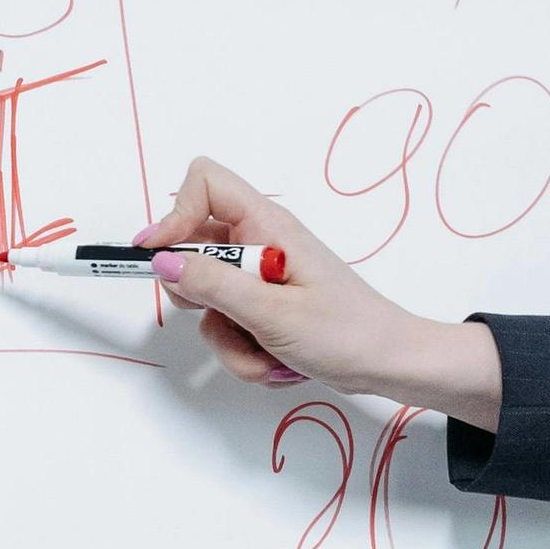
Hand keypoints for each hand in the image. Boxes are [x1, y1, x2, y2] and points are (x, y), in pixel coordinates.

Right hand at [134, 155, 503, 427]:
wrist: (388, 364)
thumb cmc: (347, 333)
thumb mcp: (272, 313)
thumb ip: (213, 286)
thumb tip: (164, 263)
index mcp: (268, 225)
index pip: (205, 184)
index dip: (175, 215)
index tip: (161, 260)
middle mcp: (261, 243)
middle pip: (193, 250)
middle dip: (201, 299)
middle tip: (231, 317)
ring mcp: (261, 277)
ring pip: (208, 300)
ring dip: (229, 338)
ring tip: (267, 352)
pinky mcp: (263, 307)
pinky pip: (227, 325)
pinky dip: (243, 351)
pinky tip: (276, 362)